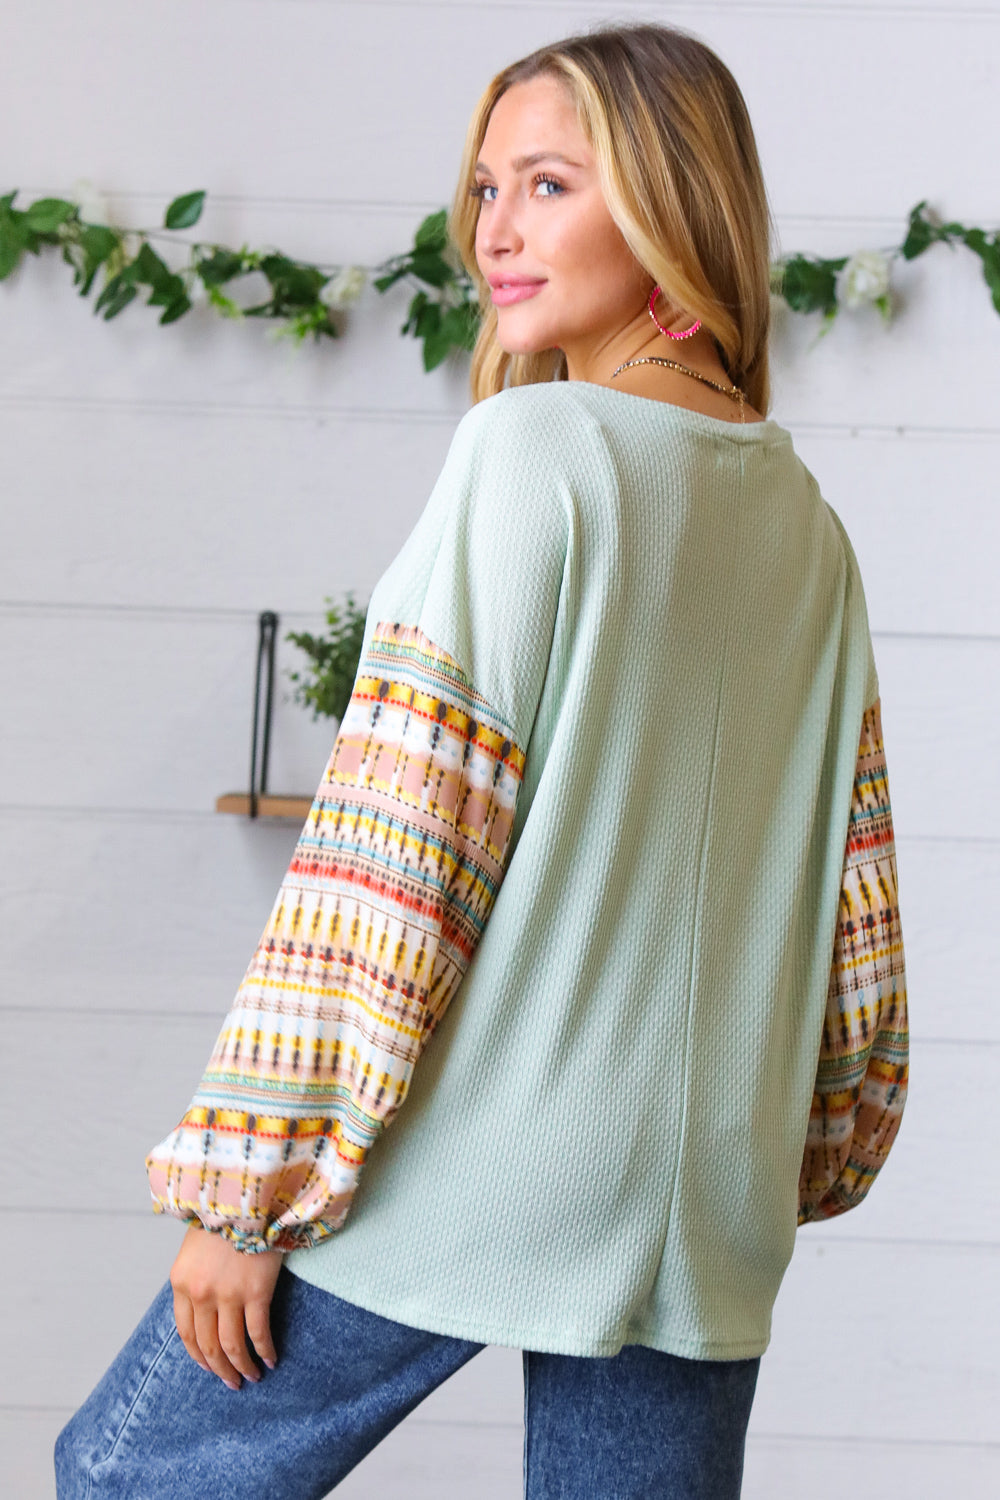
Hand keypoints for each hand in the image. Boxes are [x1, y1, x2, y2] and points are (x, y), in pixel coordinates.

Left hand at [169, 1222, 282, 1388]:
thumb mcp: (195, 1246)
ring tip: (252, 1377)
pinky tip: (271, 1359)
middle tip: (232, 1383)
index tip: (209, 1367)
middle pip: (208, 1345)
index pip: (186, 1333)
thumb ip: (196, 1276)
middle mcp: (201, 1294)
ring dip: (242, 1367)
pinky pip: (259, 1333)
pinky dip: (265, 1350)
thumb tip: (204, 1304)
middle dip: (220, 1369)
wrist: (247, 1193)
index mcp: (181, 1283)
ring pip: (232, 1346)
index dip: (198, 1356)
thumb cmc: (224, 1214)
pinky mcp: (256, 1291)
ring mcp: (228, 1295)